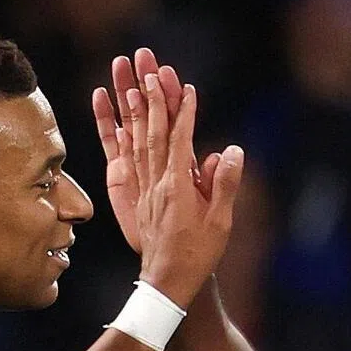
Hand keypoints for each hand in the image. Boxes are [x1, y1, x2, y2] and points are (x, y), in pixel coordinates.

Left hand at [104, 59, 242, 305]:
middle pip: (152, 133)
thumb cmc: (198, 254)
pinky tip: (118, 121)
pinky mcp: (137, 196)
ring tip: (129, 83)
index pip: (180, 141)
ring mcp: (144, 189)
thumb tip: (231, 151)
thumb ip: (224, 185)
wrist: (168, 281)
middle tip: (148, 69)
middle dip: (151, 99)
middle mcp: (157, 183)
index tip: (185, 88)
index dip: (183, 113)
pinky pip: (125, 161)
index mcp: (178, 187)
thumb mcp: (220, 222)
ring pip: (136, 142)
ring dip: (134, 111)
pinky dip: (120, 138)